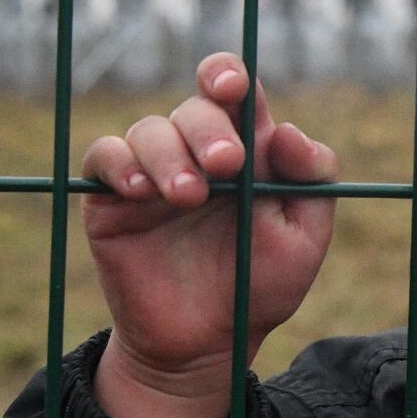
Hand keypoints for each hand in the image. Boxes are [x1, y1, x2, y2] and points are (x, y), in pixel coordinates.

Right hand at [82, 53, 337, 417]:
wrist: (210, 343)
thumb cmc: (263, 285)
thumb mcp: (305, 236)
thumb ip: (312, 179)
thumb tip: (287, 131)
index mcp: (250, 150)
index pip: (236, 92)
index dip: (229, 74)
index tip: (233, 88)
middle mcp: (199, 152)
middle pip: (196, 108)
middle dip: (211, 130)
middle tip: (228, 166)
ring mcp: (154, 172)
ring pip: (150, 129)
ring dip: (170, 154)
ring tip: (189, 196)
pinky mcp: (113, 200)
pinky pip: (104, 157)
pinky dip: (121, 163)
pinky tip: (142, 190)